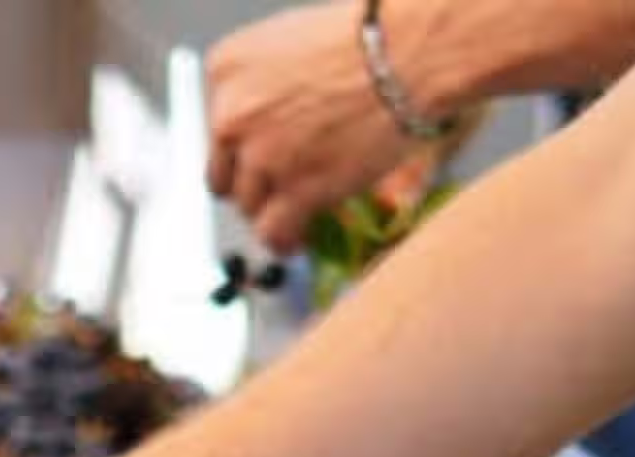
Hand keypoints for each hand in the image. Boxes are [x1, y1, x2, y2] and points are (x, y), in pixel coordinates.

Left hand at [206, 3, 437, 252]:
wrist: (417, 51)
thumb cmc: (372, 37)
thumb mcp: (294, 43)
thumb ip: (266, 86)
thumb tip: (262, 126)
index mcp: (227, 68)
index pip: (217, 127)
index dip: (244, 144)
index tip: (263, 151)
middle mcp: (231, 115)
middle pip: (225, 173)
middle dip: (252, 181)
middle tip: (281, 183)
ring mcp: (261, 156)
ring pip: (249, 206)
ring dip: (273, 209)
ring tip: (299, 207)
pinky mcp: (295, 190)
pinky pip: (272, 233)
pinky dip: (284, 240)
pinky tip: (298, 238)